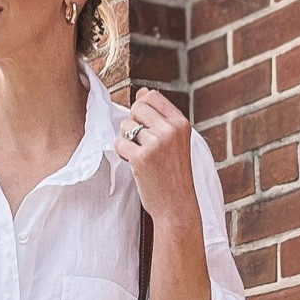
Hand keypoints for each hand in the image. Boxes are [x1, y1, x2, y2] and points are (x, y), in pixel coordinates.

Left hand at [114, 88, 198, 230]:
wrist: (177, 206)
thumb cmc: (173, 174)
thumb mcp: (174, 142)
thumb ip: (159, 117)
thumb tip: (142, 93)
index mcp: (181, 123)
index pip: (151, 96)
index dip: (142, 109)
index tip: (146, 128)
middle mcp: (170, 130)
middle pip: (136, 108)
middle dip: (132, 124)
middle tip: (141, 143)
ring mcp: (156, 144)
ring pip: (126, 127)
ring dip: (127, 141)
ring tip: (141, 157)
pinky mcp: (141, 158)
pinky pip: (119, 144)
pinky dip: (122, 154)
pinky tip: (135, 165)